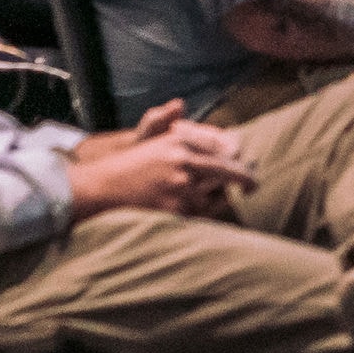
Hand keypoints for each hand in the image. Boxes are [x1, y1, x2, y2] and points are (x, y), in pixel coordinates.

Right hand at [68, 102, 251, 218]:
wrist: (98, 189)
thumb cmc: (130, 166)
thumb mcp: (158, 142)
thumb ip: (192, 140)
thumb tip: (230, 144)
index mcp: (180, 139)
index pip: (223, 145)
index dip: (237, 155)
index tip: (245, 161)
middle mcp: (183, 159)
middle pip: (229, 169)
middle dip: (247, 178)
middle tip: (254, 185)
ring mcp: (180, 185)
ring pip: (219, 194)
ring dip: (224, 198)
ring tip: (224, 200)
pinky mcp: (175, 209)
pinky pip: (203, 213)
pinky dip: (207, 213)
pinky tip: (203, 212)